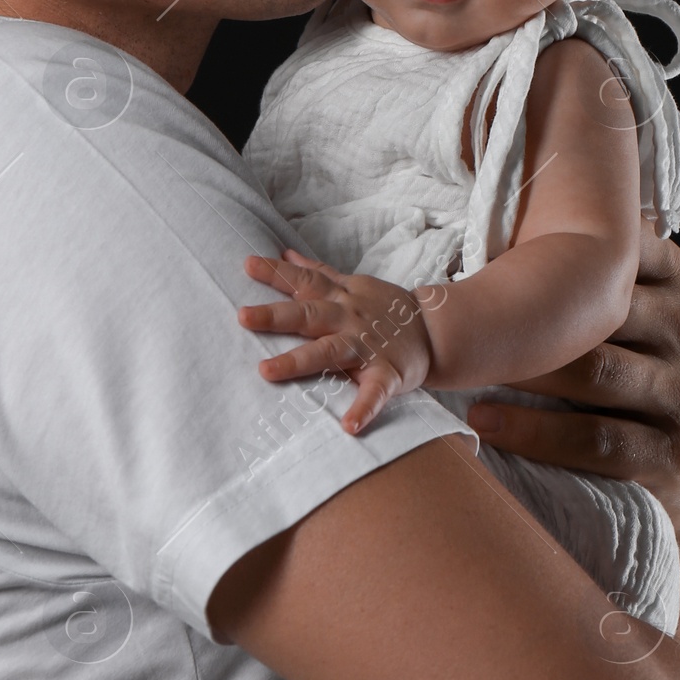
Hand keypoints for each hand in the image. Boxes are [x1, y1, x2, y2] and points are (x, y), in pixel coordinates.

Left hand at [239, 249, 434, 434]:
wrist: (436, 331)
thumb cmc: (385, 309)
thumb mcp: (352, 285)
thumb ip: (317, 272)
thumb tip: (285, 254)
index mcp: (339, 298)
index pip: (305, 281)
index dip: (277, 273)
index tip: (247, 265)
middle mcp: (349, 319)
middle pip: (308, 315)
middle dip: (275, 316)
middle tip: (242, 316)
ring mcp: (367, 346)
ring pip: (329, 351)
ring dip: (298, 361)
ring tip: (266, 371)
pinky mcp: (388, 373)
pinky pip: (375, 392)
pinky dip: (363, 408)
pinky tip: (348, 426)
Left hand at [465, 231, 679, 652]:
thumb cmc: (641, 389)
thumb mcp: (636, 322)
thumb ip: (591, 277)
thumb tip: (492, 220)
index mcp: (675, 283)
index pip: (611, 245)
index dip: (541, 248)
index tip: (480, 258)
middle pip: (592, 309)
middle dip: (518, 316)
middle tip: (448, 319)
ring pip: (589, 371)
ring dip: (517, 372)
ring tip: (456, 373)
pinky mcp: (672, 455)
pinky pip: (593, 438)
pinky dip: (532, 431)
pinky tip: (483, 422)